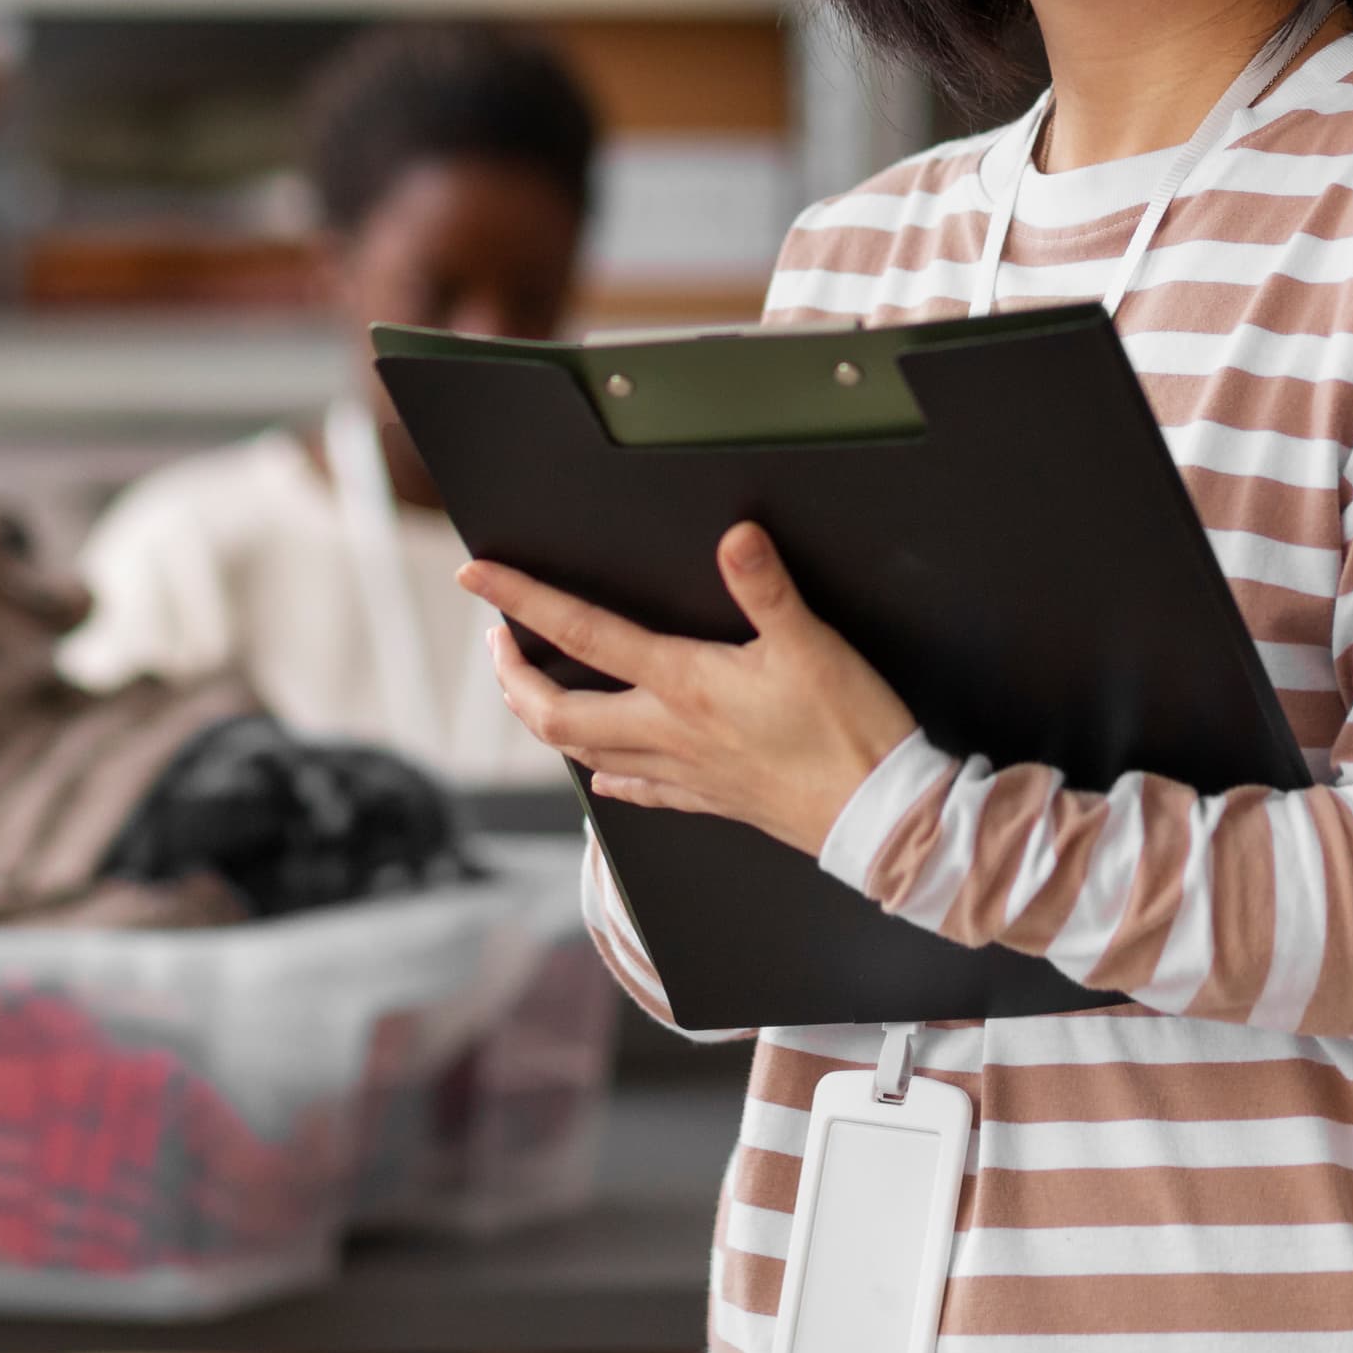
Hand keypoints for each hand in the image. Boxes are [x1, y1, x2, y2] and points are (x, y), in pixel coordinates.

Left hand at [465, 523, 916, 857]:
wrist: (876, 815)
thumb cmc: (846, 729)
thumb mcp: (812, 643)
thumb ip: (766, 588)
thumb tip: (735, 537)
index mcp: (683, 684)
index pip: (582, 633)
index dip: (522, 601)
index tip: (476, 577)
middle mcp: (666, 731)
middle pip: (556, 711)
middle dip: (513, 676)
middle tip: (496, 643)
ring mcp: (681, 772)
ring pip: (583, 752)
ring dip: (543, 720)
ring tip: (527, 693)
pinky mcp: (706, 800)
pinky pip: (635, 791)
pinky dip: (605, 776)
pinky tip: (601, 775)